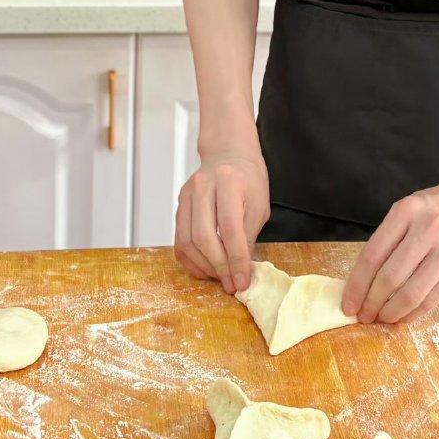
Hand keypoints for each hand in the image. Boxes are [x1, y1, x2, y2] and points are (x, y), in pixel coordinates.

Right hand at [174, 152, 269, 293]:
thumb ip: (248, 235)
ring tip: (220, 278)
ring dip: (204, 267)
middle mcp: (203, 186)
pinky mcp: (178, 205)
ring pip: (187, 241)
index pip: (230, 228)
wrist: (228, 154)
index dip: (236, 259)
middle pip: (204, 236)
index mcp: (229, 182)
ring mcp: (187, 195)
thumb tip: (241, 270)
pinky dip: (190, 261)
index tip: (243, 281)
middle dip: (219, 267)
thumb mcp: (259, 205)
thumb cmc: (248, 179)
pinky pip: (179, 240)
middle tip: (232, 284)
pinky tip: (205, 269)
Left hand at [341, 153, 438, 324]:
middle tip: (363, 316)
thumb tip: (362, 284)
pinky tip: (403, 316)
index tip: (347, 304)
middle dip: (371, 303)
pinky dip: (413, 313)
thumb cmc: (436, 210)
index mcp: (406, 211)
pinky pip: (433, 300)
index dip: (356, 285)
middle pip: (390, 277)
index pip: (372, 255)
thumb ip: (387, 240)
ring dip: (391, 312)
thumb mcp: (408, 210)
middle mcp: (429, 228)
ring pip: (411, 293)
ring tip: (381, 318)